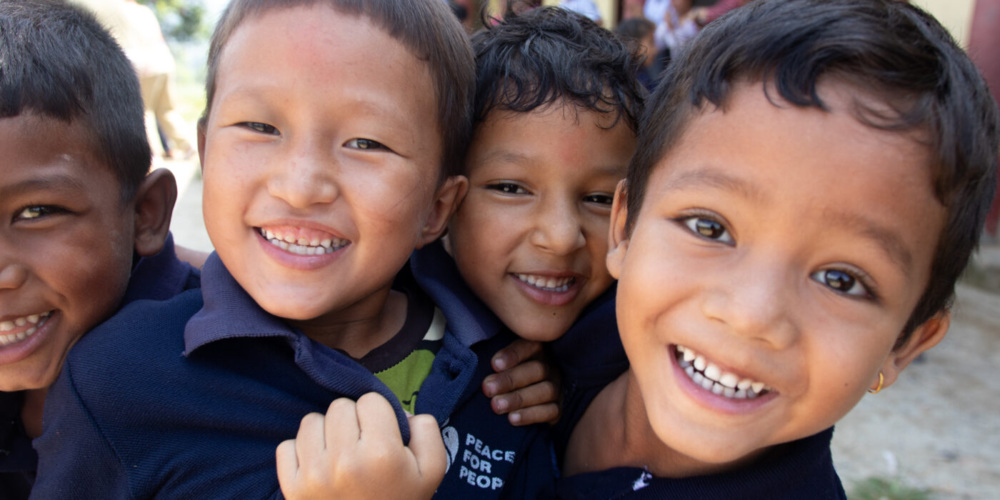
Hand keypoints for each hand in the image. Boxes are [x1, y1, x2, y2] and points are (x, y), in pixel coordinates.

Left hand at [276, 393, 446, 499]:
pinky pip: (286, 446)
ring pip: (311, 421)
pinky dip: (300, 453)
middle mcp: (344, 461)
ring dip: (325, 433)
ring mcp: (314, 475)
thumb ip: (427, 431)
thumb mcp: (431, 471)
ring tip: (339, 454)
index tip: (381, 435)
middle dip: (352, 420)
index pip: (370, 400)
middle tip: (361, 445)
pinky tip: (318, 468)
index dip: (379, 414)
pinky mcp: (292, 487)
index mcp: (382, 454)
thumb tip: (403, 411)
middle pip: (340, 406)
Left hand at [482, 339, 560, 425]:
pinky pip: (551, 412)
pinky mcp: (558, 409)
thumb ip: (491, 363)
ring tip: (496, 406)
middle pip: (537, 369)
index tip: (494, 365)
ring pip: (545, 390)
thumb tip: (471, 361)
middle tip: (487, 389)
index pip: (528, 346)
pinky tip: (512, 419)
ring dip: (518, 398)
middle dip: (510, 379)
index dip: (512, 355)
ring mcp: (556, 388)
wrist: (517, 406)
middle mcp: (550, 367)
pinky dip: (530, 415)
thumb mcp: (497, 367)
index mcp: (535, 350)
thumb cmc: (502, 379)